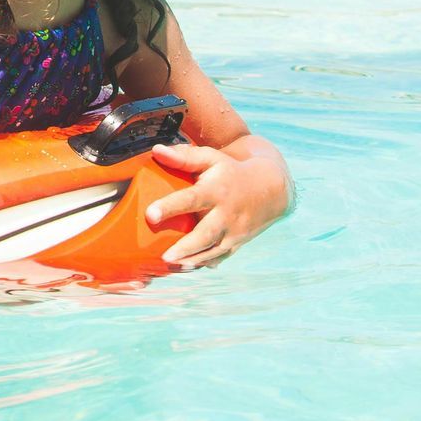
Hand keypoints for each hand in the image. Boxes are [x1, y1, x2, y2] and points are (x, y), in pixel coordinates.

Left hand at [145, 137, 291, 268]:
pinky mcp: (237, 243)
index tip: (150, 214)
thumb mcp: (211, 158)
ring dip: (192, 260)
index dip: (170, 206)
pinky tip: (186, 269)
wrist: (270, 188)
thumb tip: (156, 151)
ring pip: (213, 250)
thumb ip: (184, 156)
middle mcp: (227, 213)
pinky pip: (220, 257)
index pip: (191, 199)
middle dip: (186, 247)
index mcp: (217, 190)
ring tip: (170, 267)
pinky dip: (204, 264)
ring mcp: (234, 231)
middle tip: (164, 257)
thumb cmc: (230, 170)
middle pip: (206, 233)